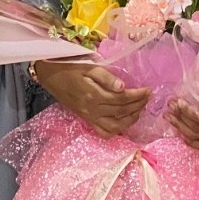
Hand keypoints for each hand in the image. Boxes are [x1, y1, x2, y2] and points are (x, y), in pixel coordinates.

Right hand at [33, 61, 150, 138]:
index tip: (148, 89)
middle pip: (122, 112)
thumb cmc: (70, 68)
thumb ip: (106, 77)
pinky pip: (104, 132)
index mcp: (94, 95)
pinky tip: (125, 121)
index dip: (138, 95)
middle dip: (138, 105)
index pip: (122, 99)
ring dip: (131, 119)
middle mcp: (92, 110)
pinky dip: (117, 130)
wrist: (50, 76)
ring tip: (140, 108)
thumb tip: (123, 87)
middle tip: (148, 97)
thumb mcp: (88, 67)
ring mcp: (89, 117)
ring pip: (115, 126)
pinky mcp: (86, 120)